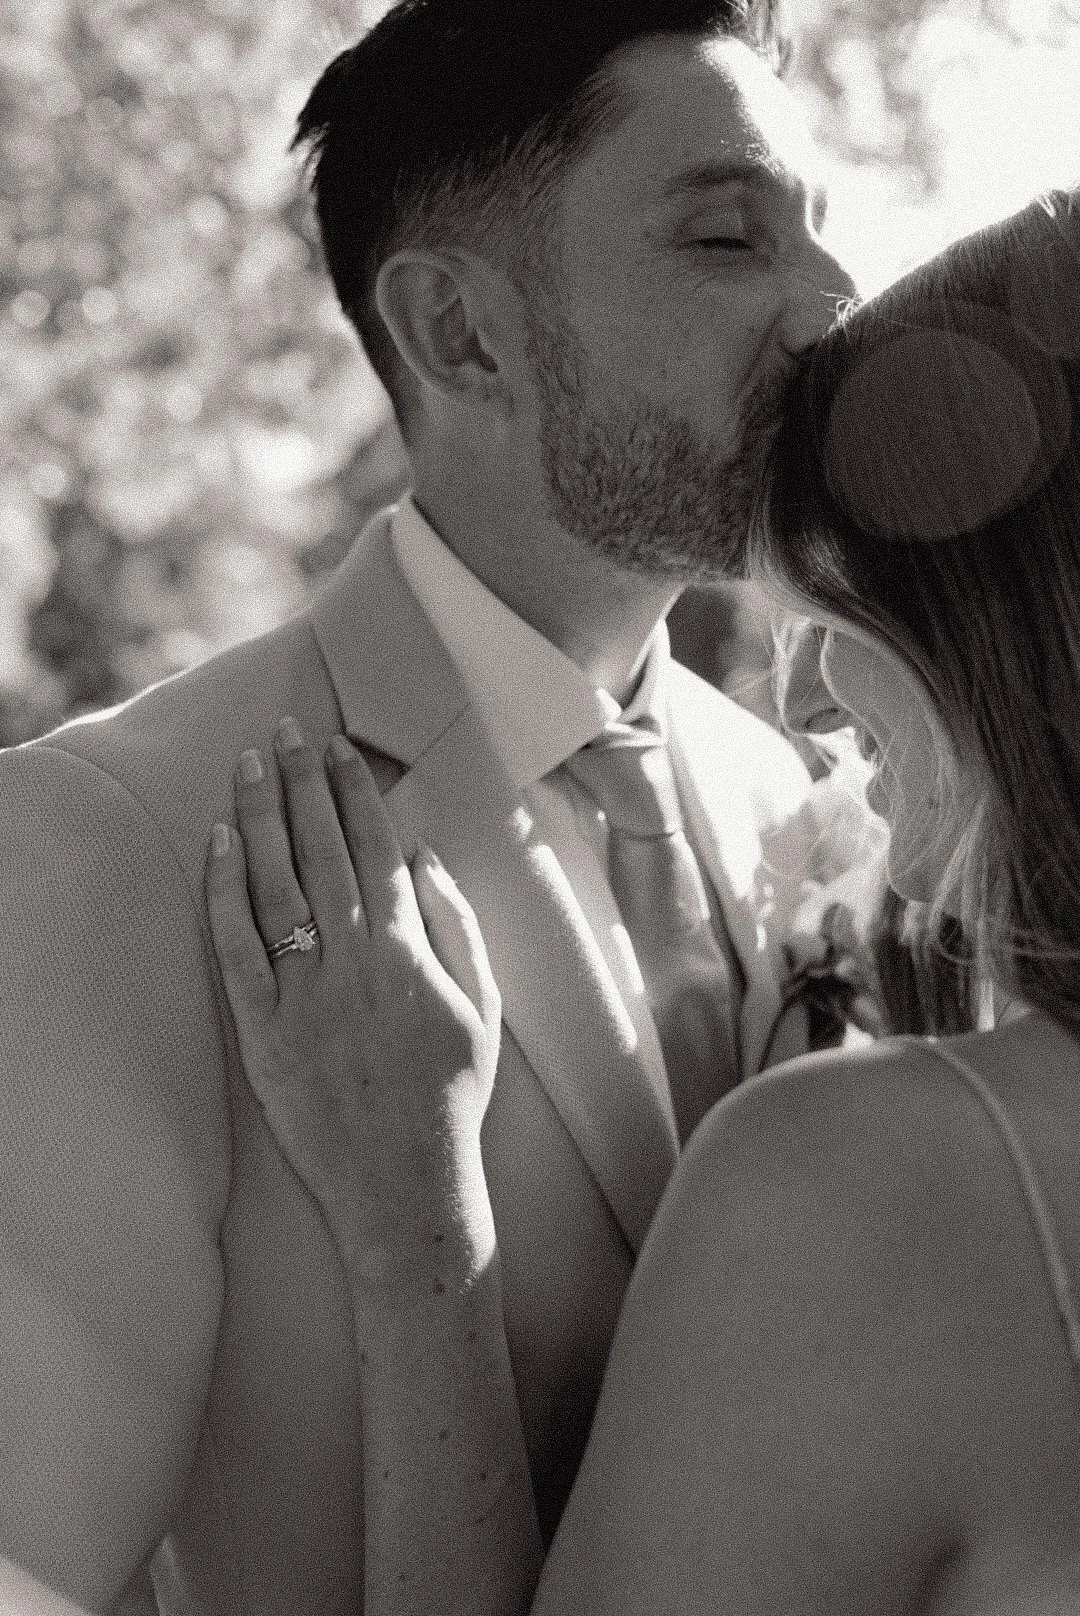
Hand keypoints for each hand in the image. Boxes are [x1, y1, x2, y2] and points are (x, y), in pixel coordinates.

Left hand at [205, 720, 500, 1290]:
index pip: (375, 846)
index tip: (338, 747)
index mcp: (410, 949)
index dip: (353, 790)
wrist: (408, 1182)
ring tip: (248, 765)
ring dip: (260, 816)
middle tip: (286, 730)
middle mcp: (354, 959)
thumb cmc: (452, 1093)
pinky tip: (219, 844)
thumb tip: (424, 856)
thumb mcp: (483, 1004)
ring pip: (275, 884)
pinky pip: (236, 948)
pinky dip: (225, 891)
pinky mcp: (263, 1030)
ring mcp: (304, 993)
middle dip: (302, 781)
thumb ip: (458, 924)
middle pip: (321, 849)